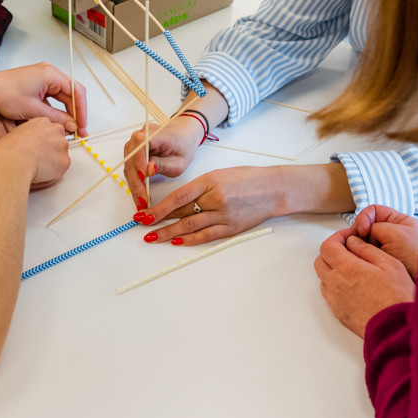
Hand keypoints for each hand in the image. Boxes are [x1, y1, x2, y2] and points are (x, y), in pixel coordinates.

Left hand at [0, 63, 86, 135]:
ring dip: (66, 113)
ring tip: (69, 129)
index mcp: (50, 74)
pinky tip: (56, 122)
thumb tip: (72, 126)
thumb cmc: (3, 93)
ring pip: (61, 98)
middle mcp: (48, 73)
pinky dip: (55, 110)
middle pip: (70, 94)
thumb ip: (56, 118)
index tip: (82, 126)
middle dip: (75, 113)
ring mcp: (42, 79)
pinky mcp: (35, 86)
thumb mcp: (33, 110)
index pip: (76, 91)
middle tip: (78, 131)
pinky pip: (52, 98)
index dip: (82, 110)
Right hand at [0, 118, 71, 186]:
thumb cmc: (9, 149)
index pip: (50, 131)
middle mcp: (55, 131)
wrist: (13, 161)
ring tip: (36, 169)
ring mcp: (62, 145)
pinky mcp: (65, 161)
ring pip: (60, 157)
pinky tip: (39, 175)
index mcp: (42, 122)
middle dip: (50, 152)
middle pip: (58, 143)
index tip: (37, 148)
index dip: (43, 142)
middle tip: (37, 161)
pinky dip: (51, 176)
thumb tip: (28, 145)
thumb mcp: (16, 134)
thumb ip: (29, 137)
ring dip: (51, 164)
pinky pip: (60, 171)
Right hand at [123, 115, 204, 207]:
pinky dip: (134, 180)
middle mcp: (141, 135)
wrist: (182, 138)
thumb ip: (163, 165)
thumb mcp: (179, 161)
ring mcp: (134, 143)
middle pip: (132, 158)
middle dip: (136, 180)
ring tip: (140, 199)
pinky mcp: (132, 151)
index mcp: (155, 133)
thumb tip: (148, 169)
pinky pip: (129, 167)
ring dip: (133, 183)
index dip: (140, 161)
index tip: (143, 178)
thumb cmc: (182, 147)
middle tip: (142, 198)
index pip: (141, 145)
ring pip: (128, 165)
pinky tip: (139, 192)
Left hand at [133, 165, 288, 244]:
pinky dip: (190, 240)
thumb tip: (177, 203)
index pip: (179, 196)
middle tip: (142, 227)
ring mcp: (224, 215)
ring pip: (191, 227)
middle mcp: (216, 199)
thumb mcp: (219, 175)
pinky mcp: (231, 228)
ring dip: (169, 233)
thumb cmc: (246, 178)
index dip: (159, 208)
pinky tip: (177, 242)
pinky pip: (206, 236)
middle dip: (160, 221)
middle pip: (182, 213)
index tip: (145, 214)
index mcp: (210, 181)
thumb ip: (198, 188)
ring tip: (153, 238)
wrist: (274, 189)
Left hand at [314, 227, 415, 338]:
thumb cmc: (397, 297)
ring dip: (332, 268)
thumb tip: (353, 242)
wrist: (396, 328)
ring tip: (352, 267)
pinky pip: (329, 293)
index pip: (328, 246)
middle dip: (332, 251)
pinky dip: (335, 284)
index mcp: (347, 268)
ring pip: (323, 277)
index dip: (337, 237)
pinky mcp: (338, 312)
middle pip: (321, 260)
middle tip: (349, 249)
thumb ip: (367, 249)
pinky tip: (352, 284)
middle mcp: (336, 284)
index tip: (349, 236)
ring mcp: (335, 299)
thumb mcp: (389, 263)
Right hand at [350, 204, 417, 279]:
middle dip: (358, 234)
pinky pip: (366, 255)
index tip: (363, 230)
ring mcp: (386, 247)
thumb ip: (375, 227)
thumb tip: (359, 233)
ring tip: (358, 254)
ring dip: (359, 246)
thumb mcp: (395, 234)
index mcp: (397, 221)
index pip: (373, 211)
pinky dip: (362, 256)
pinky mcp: (381, 261)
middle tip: (354, 243)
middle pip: (365, 227)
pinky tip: (362, 261)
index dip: (364, 218)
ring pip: (364, 242)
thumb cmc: (416, 256)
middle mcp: (391, 232)